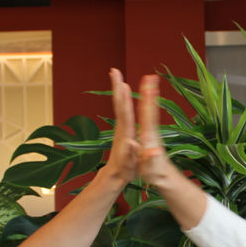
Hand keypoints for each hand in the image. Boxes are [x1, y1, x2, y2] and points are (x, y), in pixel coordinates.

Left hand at [104, 68, 139, 184]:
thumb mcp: (129, 165)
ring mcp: (120, 127)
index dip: (125, 99)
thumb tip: (131, 142)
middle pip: (119, 103)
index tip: (124, 84)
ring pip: (119, 104)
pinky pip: (121, 108)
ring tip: (116, 74)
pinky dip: (121, 97)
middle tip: (114, 71)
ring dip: (117, 88)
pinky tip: (122, 89)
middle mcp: (121, 127)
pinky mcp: (122, 128)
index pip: (125, 113)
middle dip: (117, 87)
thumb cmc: (125, 171)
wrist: (114, 175)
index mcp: (125, 134)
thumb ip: (130, 154)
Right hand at [135, 73, 207, 228]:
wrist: (165, 177)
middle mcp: (151, 131)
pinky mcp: (151, 134)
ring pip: (149, 110)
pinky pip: (148, 114)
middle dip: (150, 92)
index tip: (149, 87)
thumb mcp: (151, 170)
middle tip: (150, 76)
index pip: (148, 116)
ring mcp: (152, 131)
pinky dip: (147, 104)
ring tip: (150, 81)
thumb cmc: (155, 174)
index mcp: (149, 138)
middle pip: (150, 108)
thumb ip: (150, 161)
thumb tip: (151, 152)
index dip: (148, 102)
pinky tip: (147, 97)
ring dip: (150, 95)